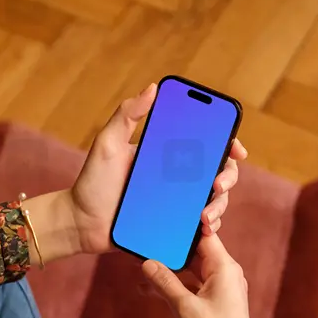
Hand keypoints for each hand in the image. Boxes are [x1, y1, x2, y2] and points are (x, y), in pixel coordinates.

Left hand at [71, 82, 247, 254]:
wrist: (80, 224)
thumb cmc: (92, 182)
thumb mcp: (107, 144)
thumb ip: (127, 115)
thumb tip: (153, 88)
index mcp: (167, 154)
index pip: (205, 144)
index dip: (227, 143)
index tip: (237, 148)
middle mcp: (176, 177)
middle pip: (216, 172)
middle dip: (228, 177)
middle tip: (218, 184)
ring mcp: (176, 203)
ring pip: (213, 201)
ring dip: (219, 206)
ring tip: (206, 215)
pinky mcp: (171, 226)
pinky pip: (197, 227)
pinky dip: (207, 227)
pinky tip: (203, 229)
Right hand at [142, 234, 261, 317]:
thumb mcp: (185, 309)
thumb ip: (166, 282)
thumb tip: (147, 262)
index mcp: (226, 269)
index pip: (204, 236)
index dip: (184, 226)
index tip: (164, 214)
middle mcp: (226, 276)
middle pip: (196, 252)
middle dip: (171, 248)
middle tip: (145, 239)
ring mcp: (220, 293)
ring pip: (190, 272)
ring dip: (168, 271)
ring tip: (141, 265)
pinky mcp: (212, 308)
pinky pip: (190, 289)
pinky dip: (173, 288)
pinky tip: (150, 287)